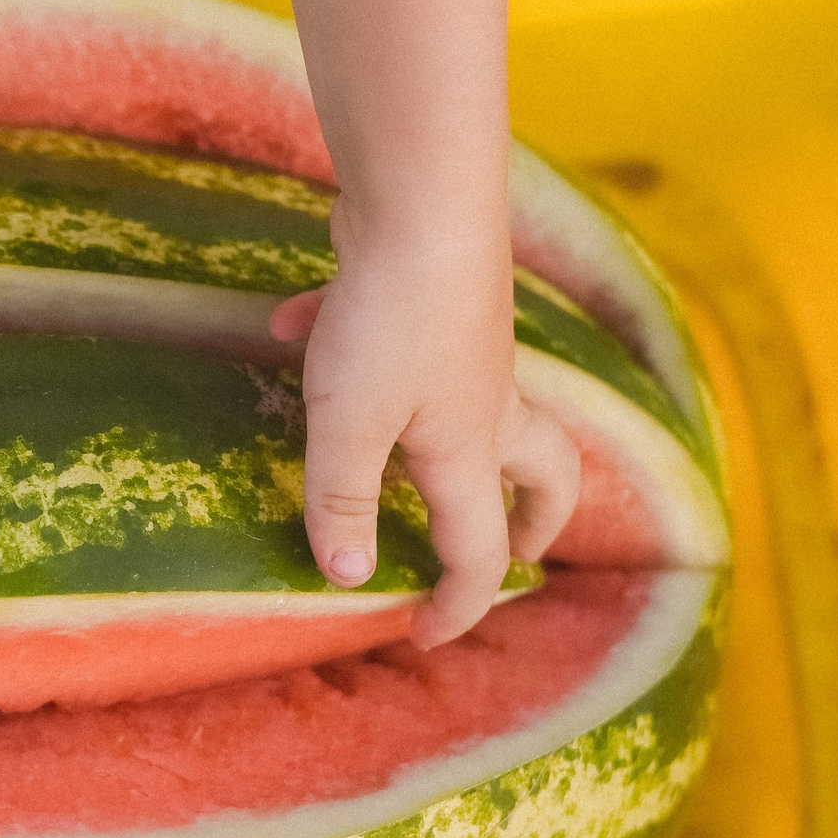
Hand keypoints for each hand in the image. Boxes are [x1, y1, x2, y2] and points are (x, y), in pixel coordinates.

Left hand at [268, 198, 580, 647]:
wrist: (422, 201)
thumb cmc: (389, 321)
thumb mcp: (348, 426)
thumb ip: (343, 500)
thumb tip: (347, 577)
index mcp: (470, 451)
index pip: (481, 550)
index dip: (458, 604)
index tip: (422, 636)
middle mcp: (488, 402)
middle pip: (544, 475)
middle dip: (536, 522)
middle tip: (517, 551)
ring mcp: (471, 346)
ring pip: (491, 404)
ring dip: (462, 440)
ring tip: (400, 455)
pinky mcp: (440, 295)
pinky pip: (406, 335)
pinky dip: (356, 341)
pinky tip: (293, 326)